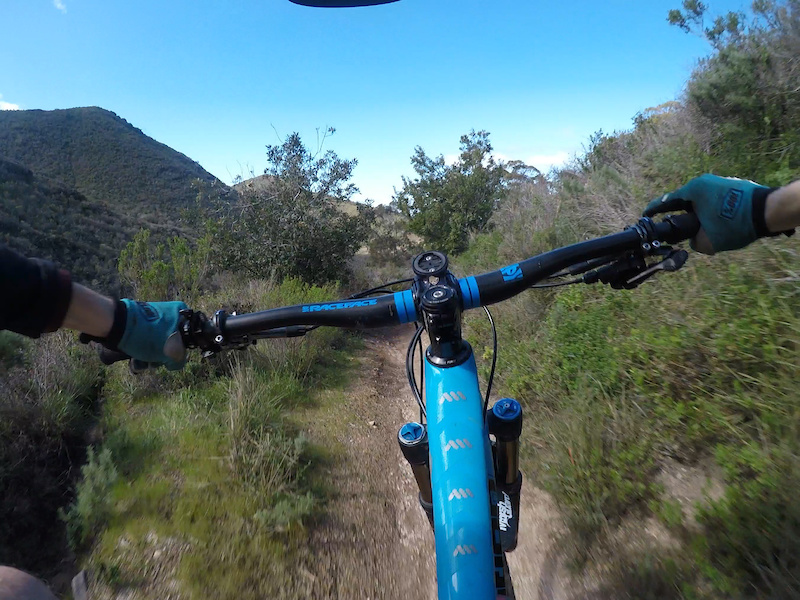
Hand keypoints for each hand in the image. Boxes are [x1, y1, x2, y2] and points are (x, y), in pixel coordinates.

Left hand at [82, 299, 187, 369]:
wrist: (116, 323)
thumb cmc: (148, 336)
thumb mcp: (170, 351)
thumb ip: (179, 359)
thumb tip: (175, 363)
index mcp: (180, 314)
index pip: (187, 338)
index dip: (179, 352)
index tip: (169, 360)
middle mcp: (168, 315)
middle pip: (170, 344)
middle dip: (160, 358)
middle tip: (152, 363)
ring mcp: (153, 320)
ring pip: (156, 345)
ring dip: (148, 360)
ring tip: (138, 364)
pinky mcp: (139, 326)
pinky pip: (144, 342)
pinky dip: (140, 353)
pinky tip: (133, 361)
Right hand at [643, 174, 772, 253]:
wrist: (768, 210)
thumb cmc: (735, 223)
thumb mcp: (708, 241)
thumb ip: (694, 242)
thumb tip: (695, 240)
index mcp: (693, 190)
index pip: (666, 201)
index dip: (654, 210)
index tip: (645, 214)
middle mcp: (704, 183)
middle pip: (685, 202)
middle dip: (682, 216)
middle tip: (679, 230)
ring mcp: (719, 183)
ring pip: (702, 203)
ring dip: (700, 217)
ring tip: (705, 231)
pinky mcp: (732, 187)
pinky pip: (715, 202)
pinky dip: (713, 213)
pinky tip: (720, 225)